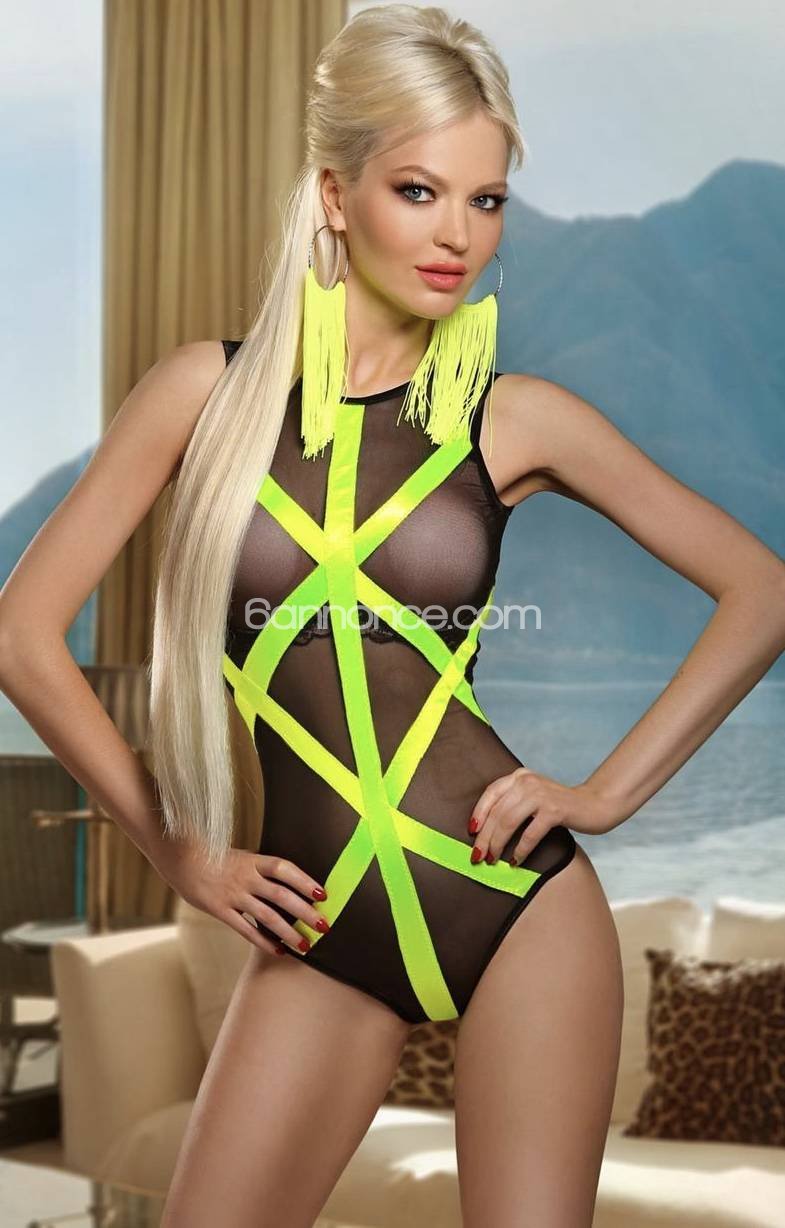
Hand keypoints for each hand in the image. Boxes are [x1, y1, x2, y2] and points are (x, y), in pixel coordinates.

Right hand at [151, 836, 329, 956]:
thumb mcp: (241, 857)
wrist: (179, 857)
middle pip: (281, 895)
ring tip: (305, 945)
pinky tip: (277, 951)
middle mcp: (245, 877)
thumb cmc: (215, 857)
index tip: (323, 895)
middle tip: (324, 926)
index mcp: (253, 860)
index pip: (284, 868)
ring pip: (266, 916)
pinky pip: (244, 929)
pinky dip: (262, 941)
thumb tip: (288, 883)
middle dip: (305, 912)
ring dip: (288, 932)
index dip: (305, 880)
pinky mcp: (219, 909)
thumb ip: (260, 870)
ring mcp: (232, 894)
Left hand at [468, 768, 618, 865]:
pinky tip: (516, 861)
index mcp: (520, 776)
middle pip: (497, 811)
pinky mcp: (554, 810)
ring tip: (492, 860)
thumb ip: (513, 804)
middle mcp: (527, 781)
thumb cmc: (559, 806)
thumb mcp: (533, 797)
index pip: (490, 793)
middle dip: (485, 836)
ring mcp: (541, 795)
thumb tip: (484, 831)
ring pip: (508, 822)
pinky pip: (530, 834)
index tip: (471, 832)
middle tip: (478, 856)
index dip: (478, 813)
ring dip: (497, 844)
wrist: (595, 804)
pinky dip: (520, 850)